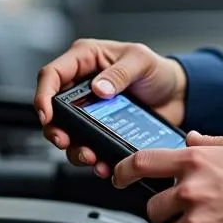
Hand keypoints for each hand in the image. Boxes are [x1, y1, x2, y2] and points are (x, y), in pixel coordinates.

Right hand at [35, 38, 186, 177]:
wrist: (178, 96)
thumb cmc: (158, 71)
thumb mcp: (141, 61)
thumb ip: (120, 72)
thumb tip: (99, 88)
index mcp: (86, 59)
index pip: (52, 74)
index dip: (43, 95)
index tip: (47, 115)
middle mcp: (82, 85)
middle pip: (53, 109)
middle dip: (55, 129)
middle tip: (64, 141)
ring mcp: (90, 109)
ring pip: (68, 132)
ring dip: (74, 148)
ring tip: (90, 157)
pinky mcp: (100, 129)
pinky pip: (88, 145)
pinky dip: (92, 157)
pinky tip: (102, 163)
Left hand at [114, 132, 222, 222]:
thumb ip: (209, 143)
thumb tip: (190, 138)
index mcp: (196, 160)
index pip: (142, 162)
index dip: (122, 171)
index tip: (117, 178)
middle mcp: (192, 189)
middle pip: (153, 208)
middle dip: (167, 213)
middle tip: (190, 213)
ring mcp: (198, 220)